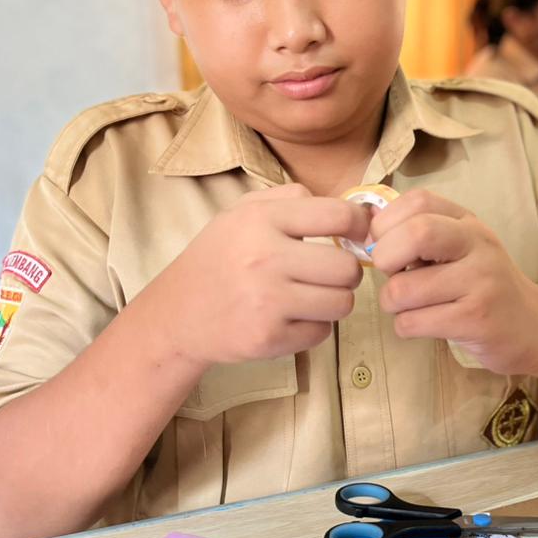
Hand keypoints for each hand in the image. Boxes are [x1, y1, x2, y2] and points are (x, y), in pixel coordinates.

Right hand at [151, 184, 368, 366]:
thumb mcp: (241, 213)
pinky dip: (313, 327)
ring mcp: (267, 301)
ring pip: (342, 303)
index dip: (361, 225)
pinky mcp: (268, 337)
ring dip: (333, 301)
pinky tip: (291, 318)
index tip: (360, 235)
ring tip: (311, 296)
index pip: (338, 215)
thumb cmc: (218, 259)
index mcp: (261, 219)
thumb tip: (349, 208)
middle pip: (347, 268)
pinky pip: (322, 333)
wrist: (177, 314)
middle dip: (345, 273)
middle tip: (327, 275)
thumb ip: (290, 199)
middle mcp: (264, 258)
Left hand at [368, 190, 537, 374]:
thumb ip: (422, 233)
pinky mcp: (476, 320)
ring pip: (404, 289)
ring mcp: (481, 283)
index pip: (418, 201)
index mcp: (468, 223)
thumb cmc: (485, 287)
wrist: (536, 327)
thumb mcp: (462, 249)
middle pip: (417, 233)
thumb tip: (367, 223)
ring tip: (409, 306)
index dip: (386, 222)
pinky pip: (413, 322)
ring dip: (392, 303)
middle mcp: (478, 246)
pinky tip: (423, 324)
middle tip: (391, 274)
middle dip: (385, 257)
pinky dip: (405, 326)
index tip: (383, 245)